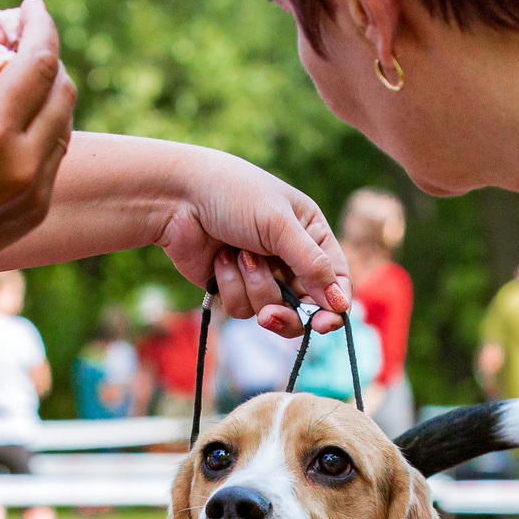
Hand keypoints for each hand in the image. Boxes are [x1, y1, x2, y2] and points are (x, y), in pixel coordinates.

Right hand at [0, 0, 75, 299]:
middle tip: (17, 39)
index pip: (39, 61)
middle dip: (44, 54)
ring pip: (63, 122)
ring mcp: (35, 192)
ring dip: (45, 91)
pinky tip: (10, 119)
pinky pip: (54, 154)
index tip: (30, 6)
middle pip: (62, 89)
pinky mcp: (36, 211)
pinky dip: (41, 126)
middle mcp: (23, 165)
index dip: (40, 25)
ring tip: (10, 78)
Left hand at [157, 148, 350, 336]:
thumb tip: (341, 303)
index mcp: (311, 234)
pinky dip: (230, 284)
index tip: (324, 324)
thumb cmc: (234, 194)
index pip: (337, 279)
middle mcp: (289, 257)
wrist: (177, 196)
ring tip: (237, 253)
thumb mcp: (280, 225)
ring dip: (252, 286)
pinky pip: (241, 308)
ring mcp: (260, 274)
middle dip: (286, 312)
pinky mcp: (232, 287)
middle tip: (270, 316)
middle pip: (305, 307)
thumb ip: (313, 266)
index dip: (334, 306)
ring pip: (270, 310)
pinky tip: (219, 257)